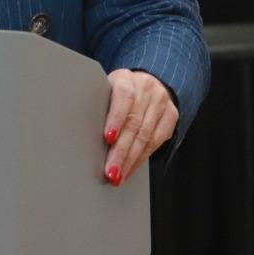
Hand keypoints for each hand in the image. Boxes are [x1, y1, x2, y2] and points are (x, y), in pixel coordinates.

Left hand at [101, 69, 177, 185]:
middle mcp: (147, 89)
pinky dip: (142, 158)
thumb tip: (81, 131)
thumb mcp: (105, 88)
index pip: (123, 98)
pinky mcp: (172, 116)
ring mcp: (162, 103)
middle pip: (134, 124)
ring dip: (131, 160)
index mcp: (126, 79)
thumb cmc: (118, 90)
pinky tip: (131, 169)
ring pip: (147, 136)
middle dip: (121, 151)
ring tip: (119, 176)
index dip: (115, 119)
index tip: (107, 138)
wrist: (147, 82)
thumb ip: (99, 105)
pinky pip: (158, 141)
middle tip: (110, 171)